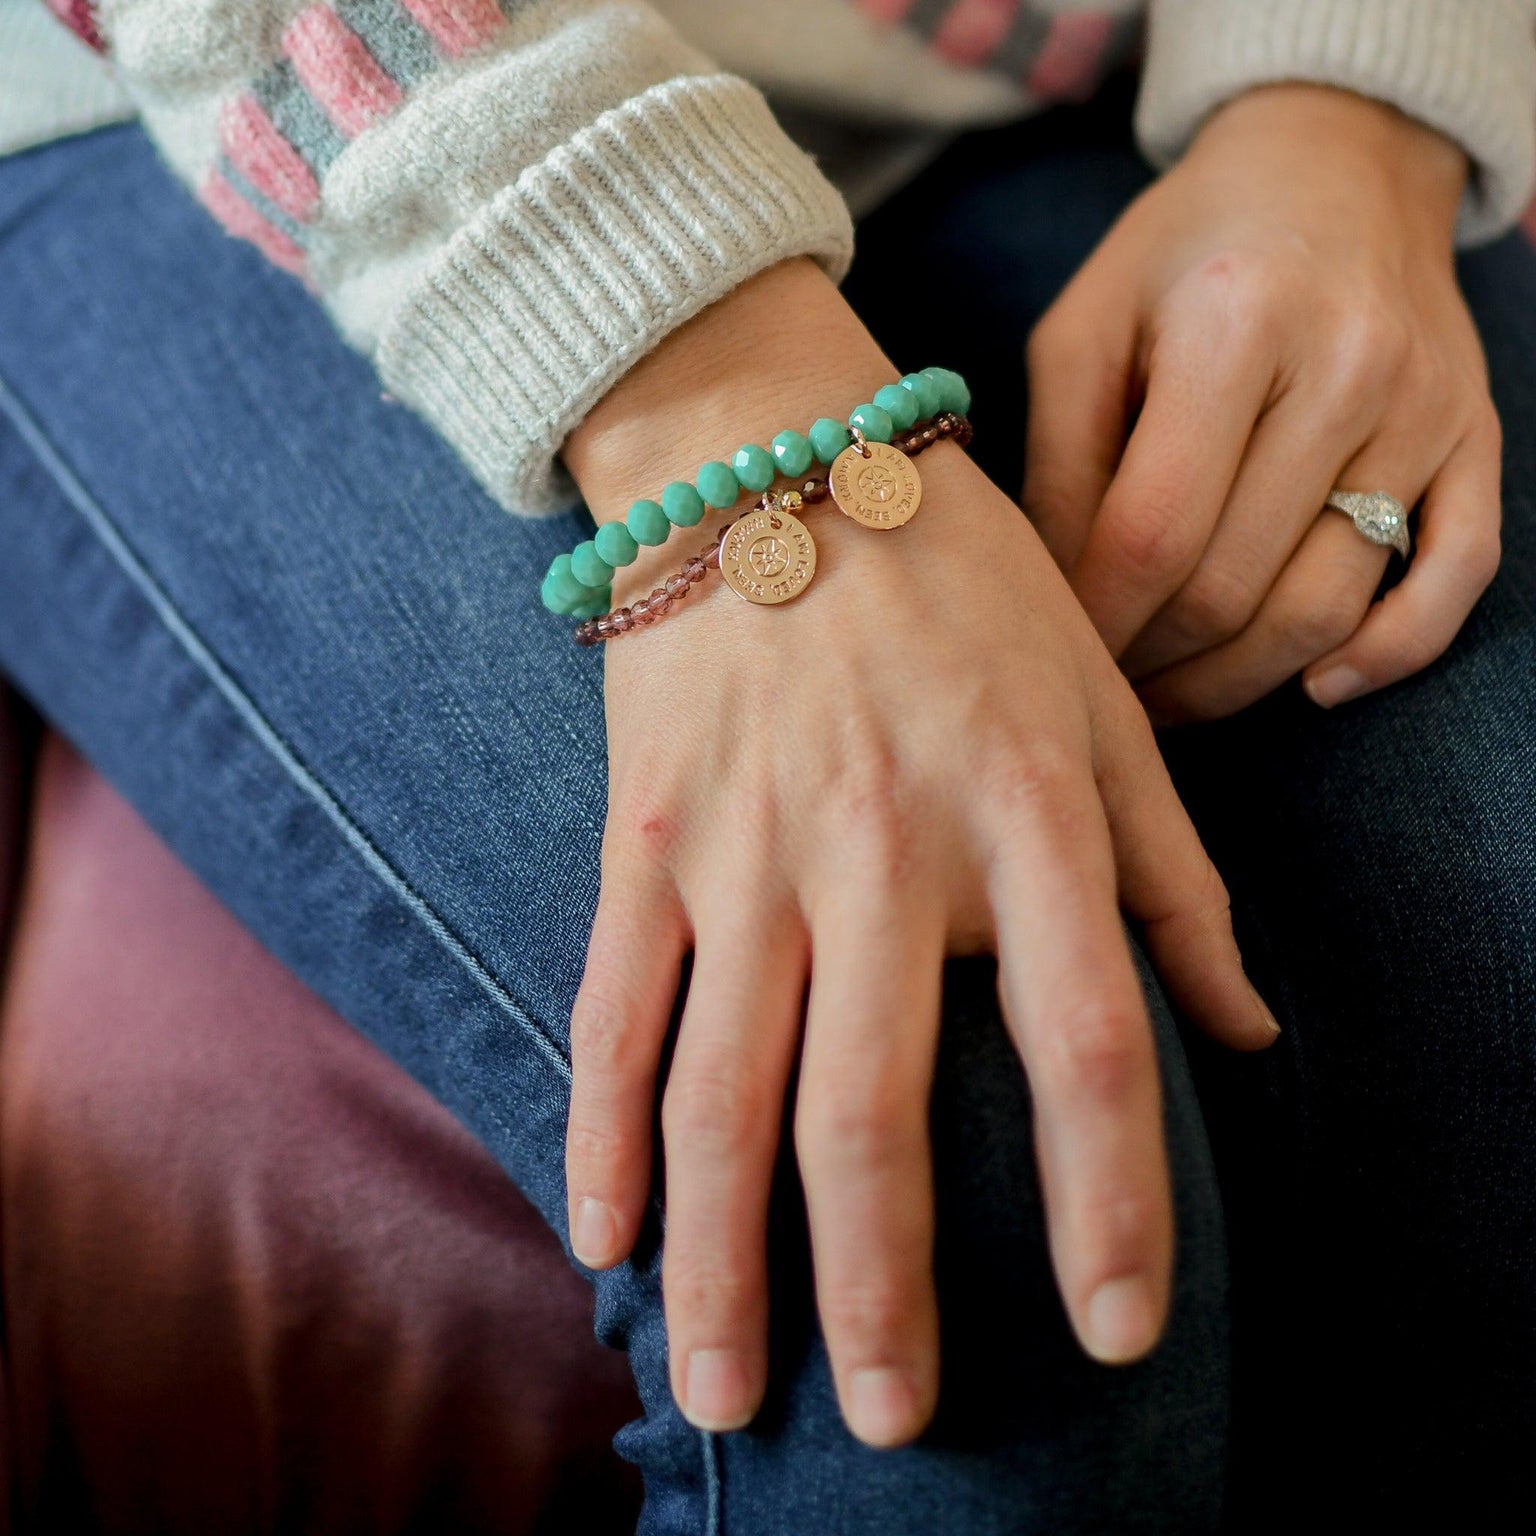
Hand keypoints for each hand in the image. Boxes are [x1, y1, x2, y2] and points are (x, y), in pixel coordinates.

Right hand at [560, 261, 1276, 1448]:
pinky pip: (616, 1008)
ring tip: (721, 1390)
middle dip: (879, 1292)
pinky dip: (601, 1132)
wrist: (770, 455)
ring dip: (722, 1258)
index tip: (1114, 1326)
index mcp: (1023, 814)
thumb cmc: (959, 576)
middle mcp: (878, 852)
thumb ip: (1174, 872)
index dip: (1109, 1204)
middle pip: (870, 1113)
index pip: (1086, 1046)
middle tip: (888, 1419)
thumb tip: (1247, 1029)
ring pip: (720, 1092)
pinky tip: (603, 1235)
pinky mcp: (645, 840)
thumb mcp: (1101, 696)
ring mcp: (742, 851)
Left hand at [1023, 84, 1501, 720]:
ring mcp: (1426, 409)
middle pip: (1232, 585)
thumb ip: (1060, 464)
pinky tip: (1315, 689)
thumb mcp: (1085, 329)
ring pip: (1326, 606)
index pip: (1153, 531)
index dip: (1097, 622)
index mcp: (1236, 322)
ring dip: (1236, 681)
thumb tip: (1055, 601)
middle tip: (1106, 681)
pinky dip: (1387, 655)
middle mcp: (1349, 366)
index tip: (1061, 654)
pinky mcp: (1478, 438)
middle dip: (1152, 662)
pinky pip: (1454, 578)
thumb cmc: (1183, 256)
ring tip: (1172, 692)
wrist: (1336, 165)